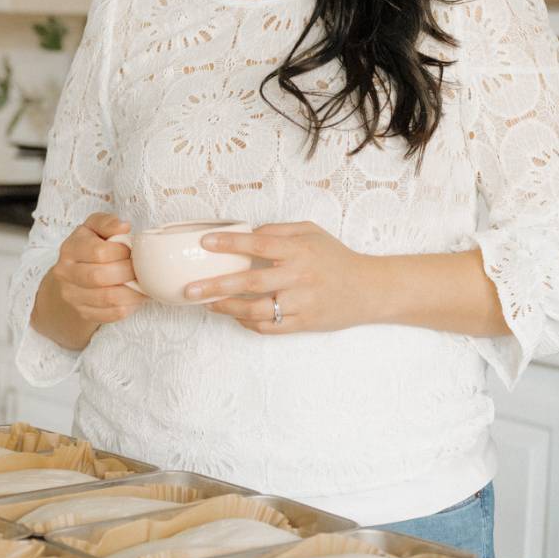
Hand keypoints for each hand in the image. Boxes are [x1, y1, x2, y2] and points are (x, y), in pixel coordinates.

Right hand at [32, 213, 148, 347]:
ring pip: (108, 298)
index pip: (98, 252)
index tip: (132, 250)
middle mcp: (65, 273)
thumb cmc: (90, 246)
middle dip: (128, 272)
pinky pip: (111, 314)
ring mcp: (72, 296)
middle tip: (141, 268)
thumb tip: (123, 226)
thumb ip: (108, 223)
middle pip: (100, 277)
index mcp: (70, 249)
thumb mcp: (95, 227)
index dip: (122, 252)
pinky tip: (135, 296)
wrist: (74, 274)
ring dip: (132, 291)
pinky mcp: (84, 312)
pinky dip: (130, 306)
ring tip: (142, 283)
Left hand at [187, 221, 377, 333]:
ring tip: (207, 303)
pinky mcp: (304, 324)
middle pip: (251, 283)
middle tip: (190, 289)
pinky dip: (247, 323)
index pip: (260, 243)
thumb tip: (248, 231)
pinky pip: (269, 327)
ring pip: (256, 311)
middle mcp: (300, 277)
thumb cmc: (336, 258)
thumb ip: (280, 230)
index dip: (231, 243)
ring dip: (227, 308)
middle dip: (216, 286)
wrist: (369, 290)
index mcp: (300, 250)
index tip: (205, 243)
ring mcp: (302, 303)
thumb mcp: (312, 232)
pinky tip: (234, 315)